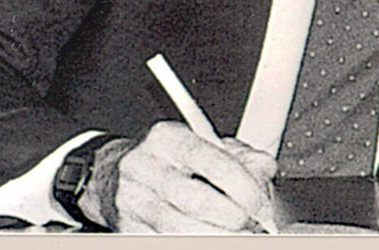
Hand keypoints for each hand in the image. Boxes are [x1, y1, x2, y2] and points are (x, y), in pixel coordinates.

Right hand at [91, 121, 279, 232]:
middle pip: (197, 201)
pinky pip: (165, 240)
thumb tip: (265, 171)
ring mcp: (132, 200)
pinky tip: (211, 237)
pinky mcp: (128, 228)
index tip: (260, 204)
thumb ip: (240, 156)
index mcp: (169, 139)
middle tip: (252, 226)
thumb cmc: (167, 160)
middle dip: (233, 219)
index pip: (214, 162)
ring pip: (179, 229)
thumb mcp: (202, 144)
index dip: (244, 188)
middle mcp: (145, 166)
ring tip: (236, 236)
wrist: (114, 175)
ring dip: (216, 237)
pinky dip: (193, 242)